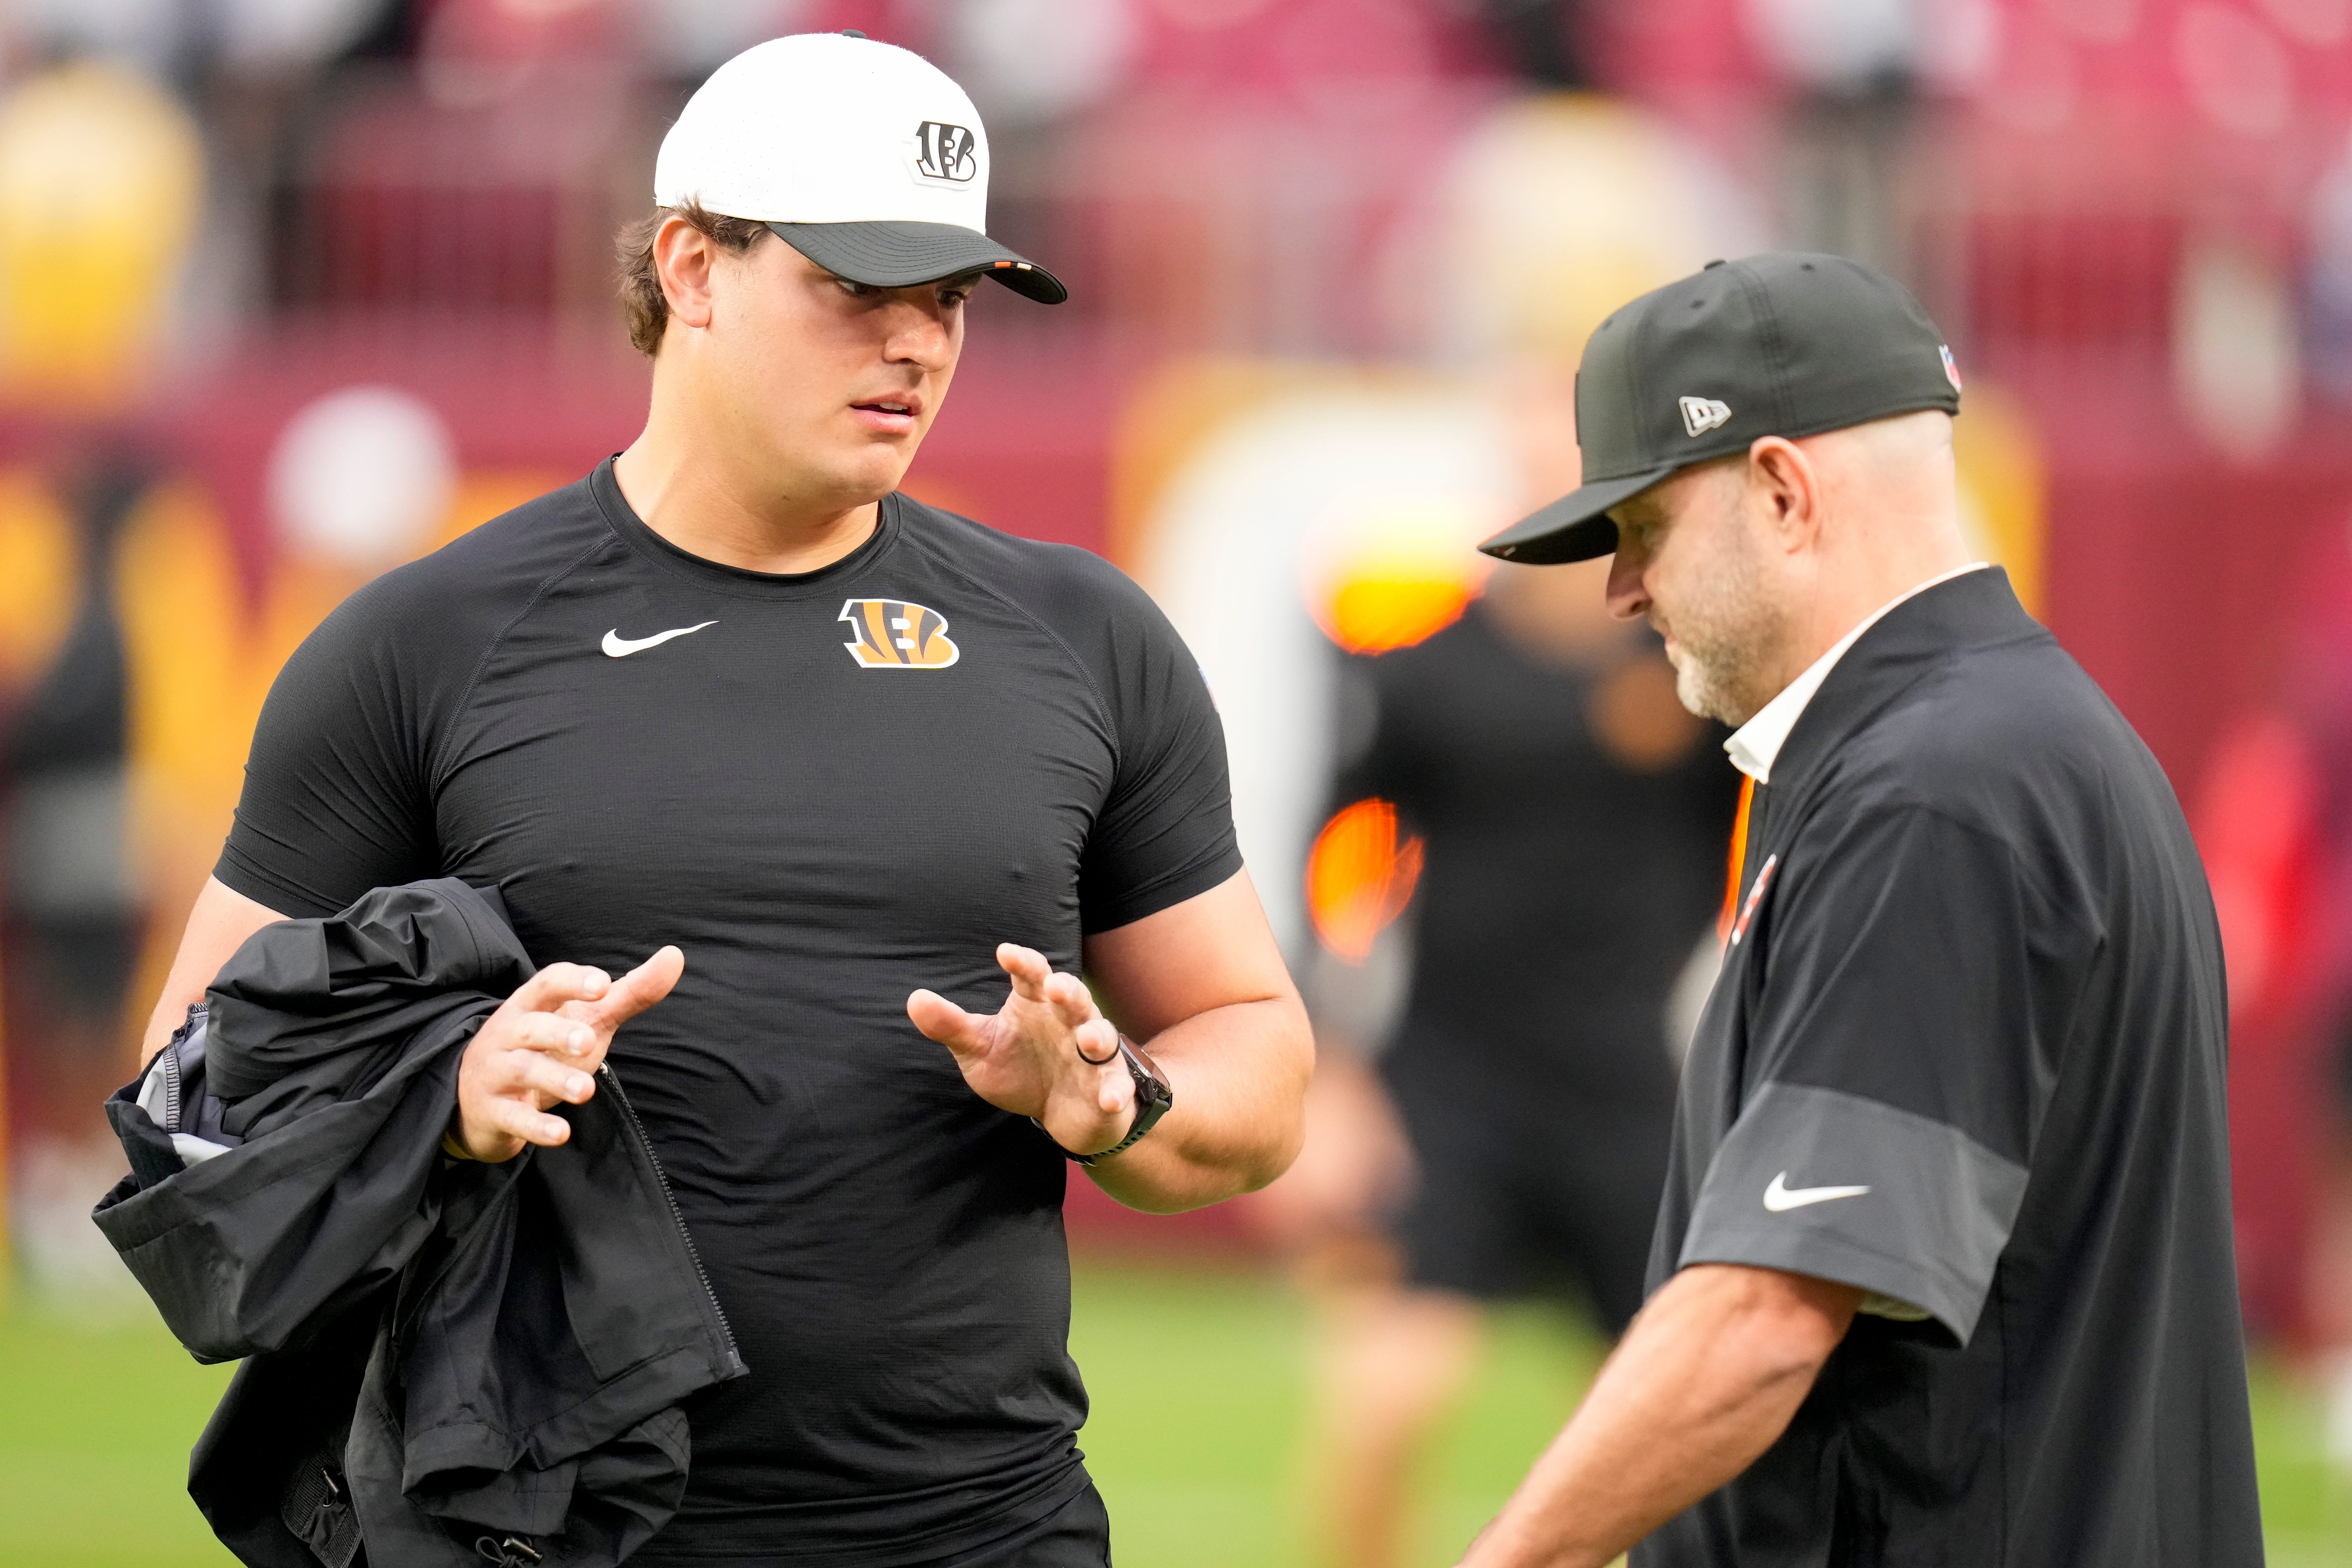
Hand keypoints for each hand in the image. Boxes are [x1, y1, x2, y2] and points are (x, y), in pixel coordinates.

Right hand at [450, 947, 684, 1161]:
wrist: (480, 1098)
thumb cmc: (547, 1048)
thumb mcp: (588, 1018)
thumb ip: (630, 992)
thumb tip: (675, 955)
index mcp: (531, 1005)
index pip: (547, 983)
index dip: (574, 982)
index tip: (603, 984)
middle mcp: (508, 1033)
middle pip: (531, 1027)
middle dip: (558, 1032)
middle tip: (588, 1041)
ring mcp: (495, 1072)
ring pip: (522, 1070)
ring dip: (554, 1080)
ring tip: (585, 1091)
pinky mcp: (492, 1111)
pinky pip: (512, 1117)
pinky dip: (535, 1126)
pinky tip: (561, 1134)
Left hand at [907, 944, 1133, 1156]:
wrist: (1058, 1111)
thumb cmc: (1020, 1068)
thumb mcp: (980, 1048)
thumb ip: (951, 1026)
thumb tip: (914, 999)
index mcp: (1037, 1003)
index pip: (1032, 974)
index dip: (1022, 962)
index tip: (1004, 953)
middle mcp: (1069, 1021)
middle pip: (1074, 998)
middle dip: (1069, 991)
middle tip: (1056, 988)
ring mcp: (1092, 1054)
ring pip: (1102, 1037)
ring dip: (1098, 1037)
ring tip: (1089, 1041)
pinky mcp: (1108, 1085)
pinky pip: (1115, 1086)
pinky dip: (1116, 1092)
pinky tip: (1110, 1101)